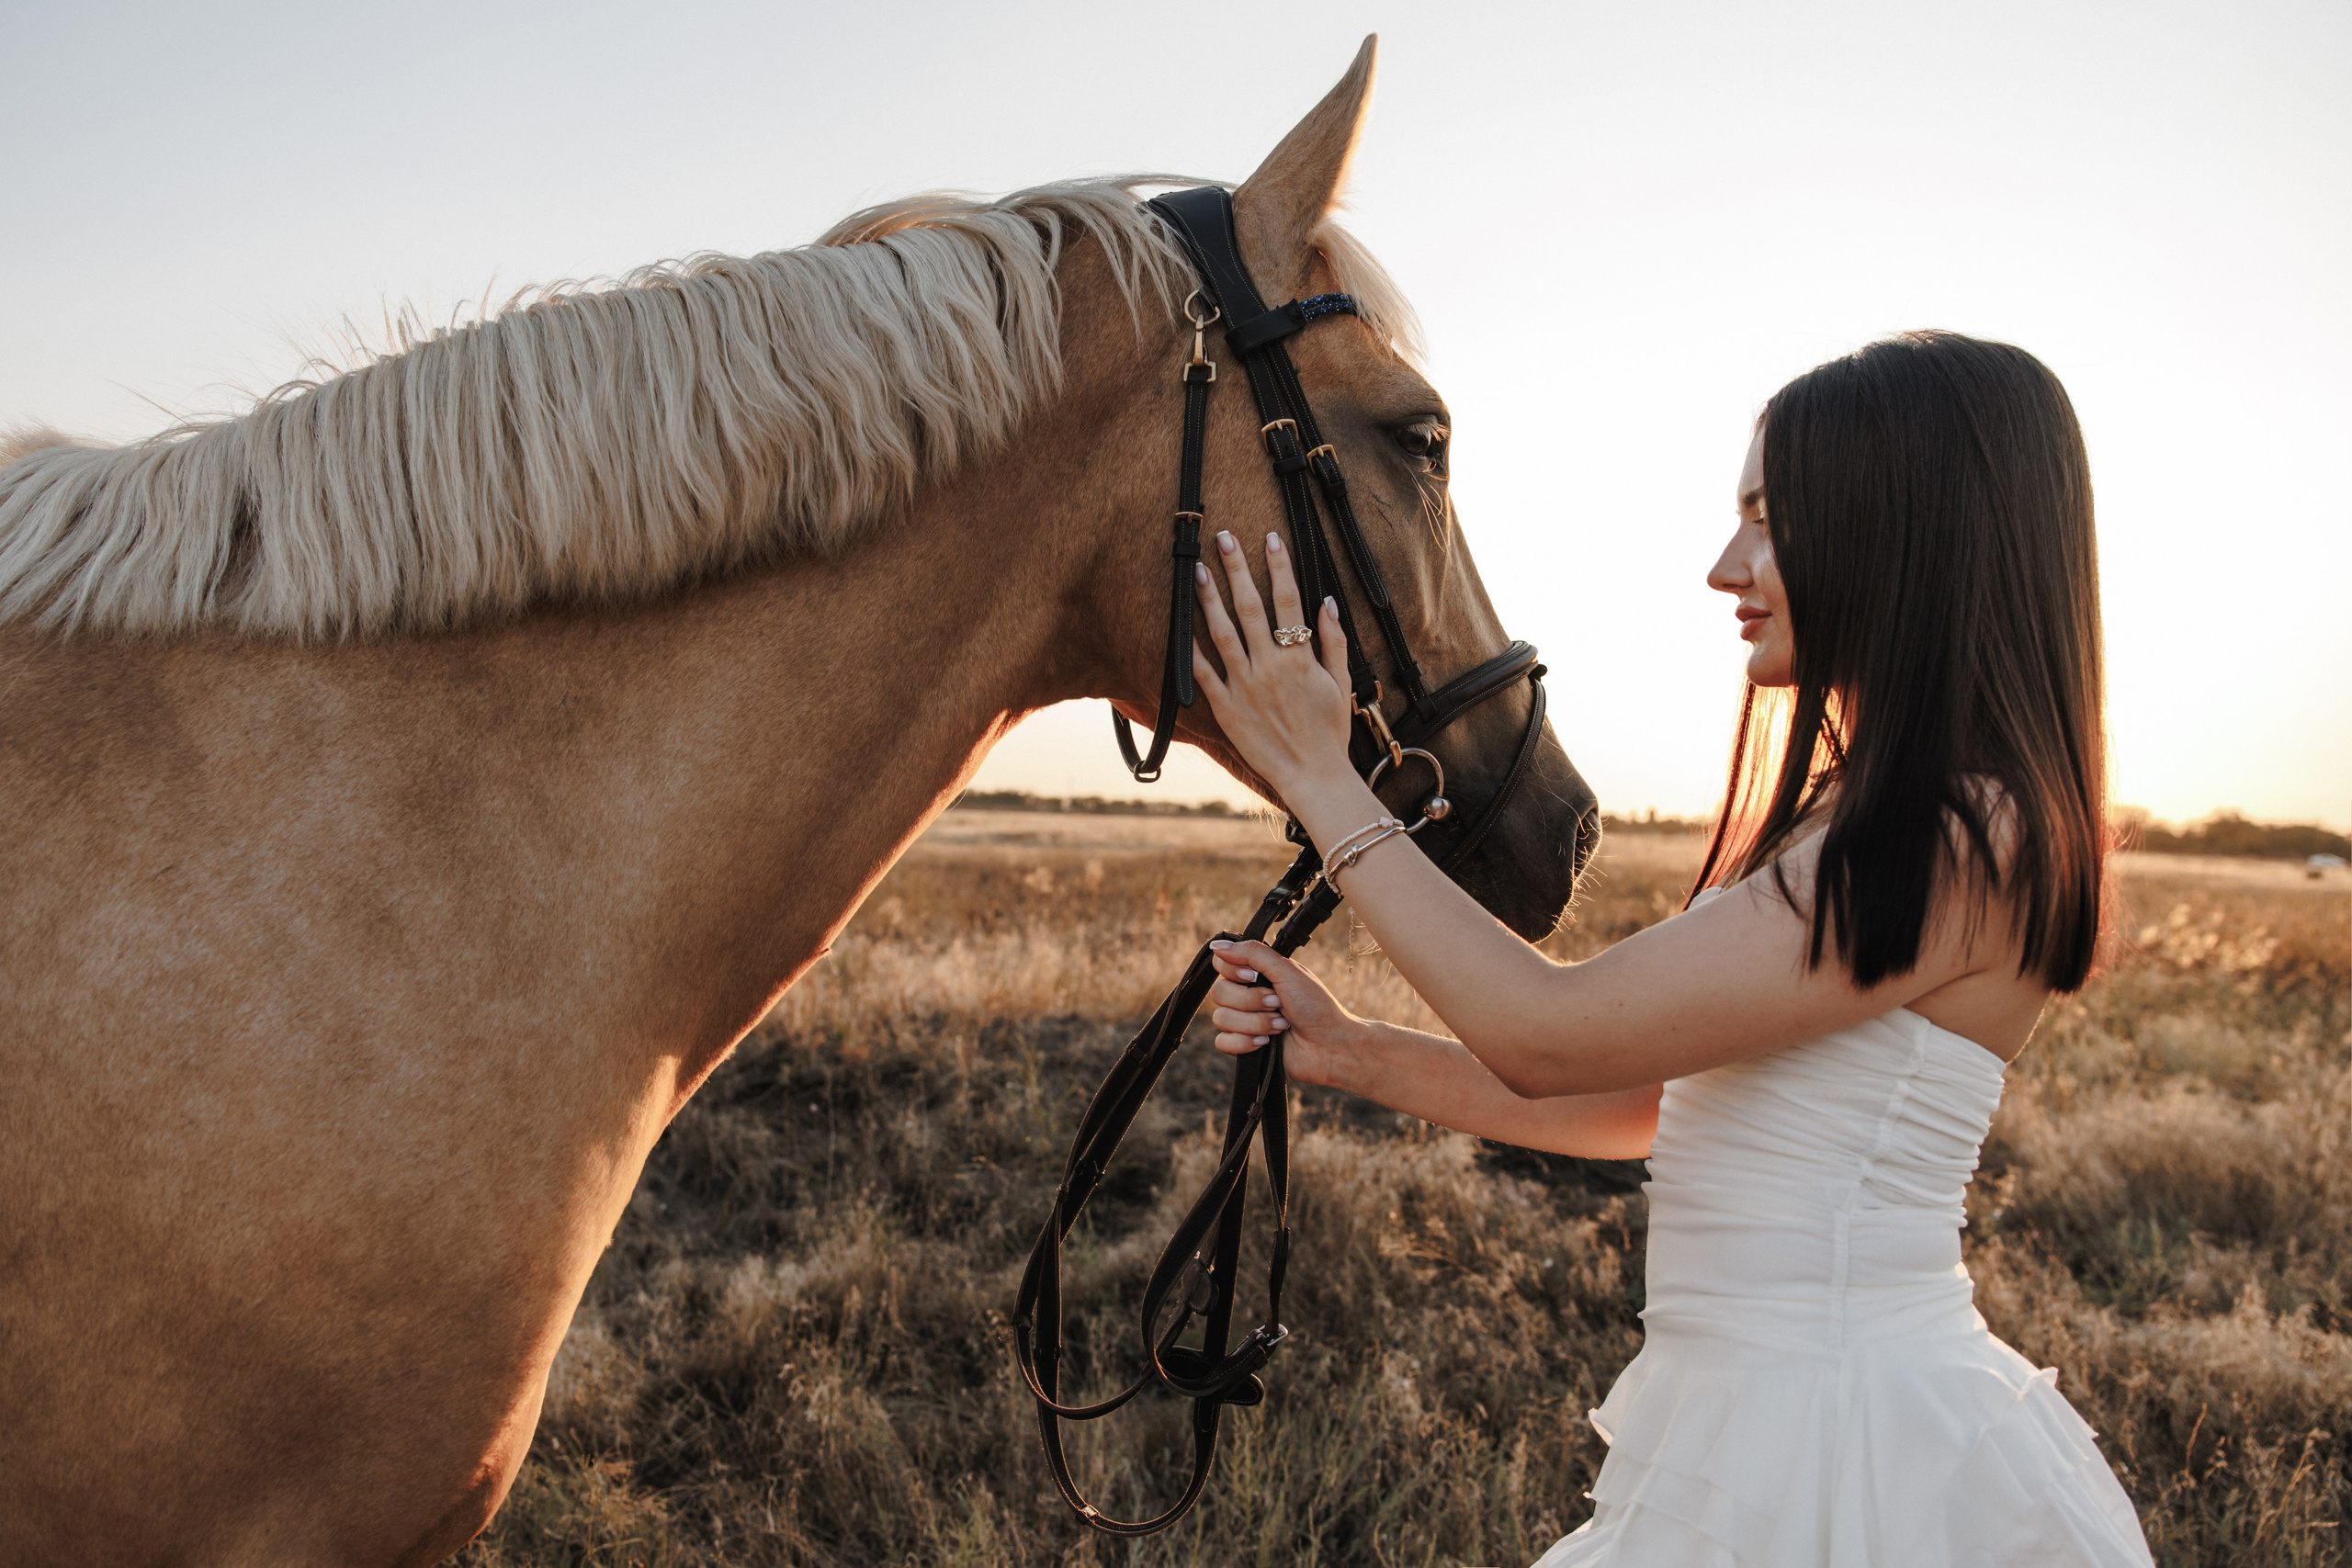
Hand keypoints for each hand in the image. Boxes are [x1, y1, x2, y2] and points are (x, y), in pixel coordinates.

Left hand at [1192, 530, 1355, 799]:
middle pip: (1249, 606)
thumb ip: (1334, 640)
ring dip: (1208, 597)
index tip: (1270, 538)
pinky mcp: (1226, 707)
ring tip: (1198, 569)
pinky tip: (1180, 623)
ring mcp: (1244, 686)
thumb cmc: (1330, 732)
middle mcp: (1268, 666)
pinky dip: (1191, 648)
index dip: (1279, 565)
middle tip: (1224, 538)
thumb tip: (1327, 601)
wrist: (1312, 776)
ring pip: (1221, 632)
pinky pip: (1203, 672)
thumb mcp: (1342, 683)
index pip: (1288, 600)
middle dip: (1236, 568)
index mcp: (1299, 658)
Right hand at [1206, 939, 1362, 1089]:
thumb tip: (1218, 945)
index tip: (1253, 977)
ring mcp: (1243, 1022)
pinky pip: (1222, 1042)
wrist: (1330, 1045)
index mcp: (1255, 975)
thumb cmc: (1315, 1006)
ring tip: (1280, 1025)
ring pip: (1221, 1019)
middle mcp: (1246, 996)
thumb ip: (1252, 954)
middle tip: (1278, 1003)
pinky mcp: (1243, 1046)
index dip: (1233, 971)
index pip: (1220, 965)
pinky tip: (1266, 1043)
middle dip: (1251, 1001)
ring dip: (1255, 1023)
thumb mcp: (1287, 971)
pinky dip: (1245, 1043)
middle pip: (1218, 993)